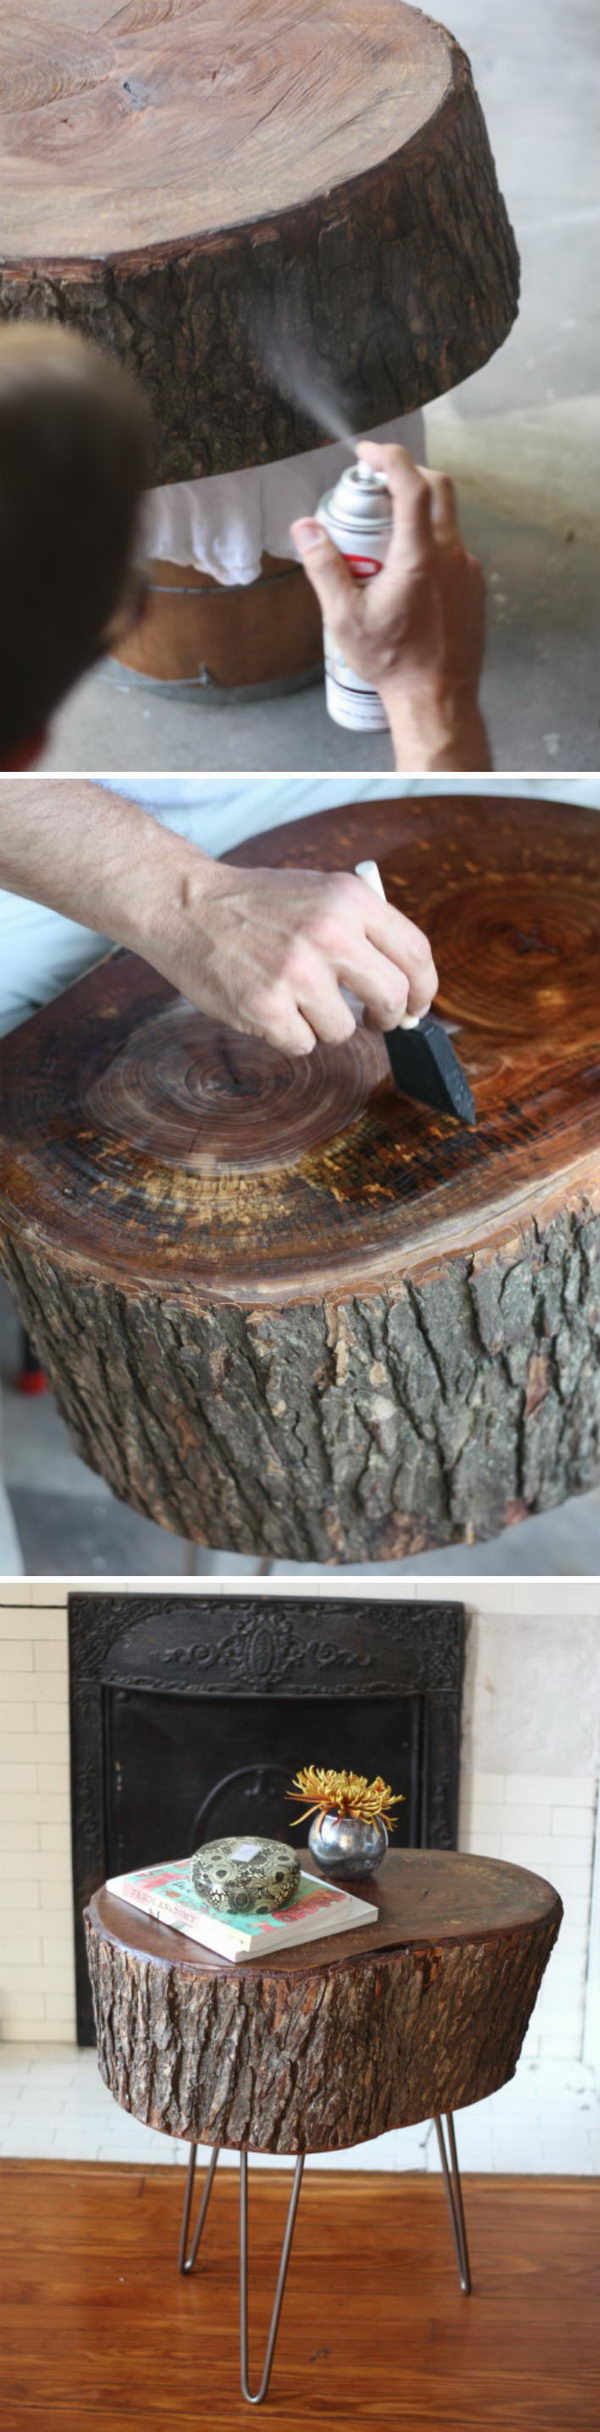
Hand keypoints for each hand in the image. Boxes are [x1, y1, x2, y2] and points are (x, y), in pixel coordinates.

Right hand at [0, 784, 435, 1058]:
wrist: (184, 905)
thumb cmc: (253, 903)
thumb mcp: (317, 890)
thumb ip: (361, 928)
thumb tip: (405, 985)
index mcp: (350, 900)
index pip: (415, 953)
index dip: (423, 988)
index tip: (415, 1004)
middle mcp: (330, 934)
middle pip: (391, 997)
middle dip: (387, 1017)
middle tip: (373, 1020)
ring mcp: (298, 974)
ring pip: (343, 1030)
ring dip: (322, 1023)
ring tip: (291, 995)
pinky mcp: (266, 1008)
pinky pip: (302, 1044)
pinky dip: (287, 1034)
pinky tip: (266, 1004)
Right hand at [291, 441, 489, 769]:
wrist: (438, 699)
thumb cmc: (393, 663)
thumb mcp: (345, 618)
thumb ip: (323, 567)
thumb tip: (303, 528)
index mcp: (419, 557)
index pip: (411, 484)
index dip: (389, 457)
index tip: (367, 453)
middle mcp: (451, 556)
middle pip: (438, 488)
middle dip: (407, 473)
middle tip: (376, 484)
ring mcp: (467, 571)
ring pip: (447, 519)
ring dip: (417, 511)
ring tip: (383, 534)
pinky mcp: (474, 587)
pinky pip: (452, 549)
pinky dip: (430, 542)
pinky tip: (405, 570)